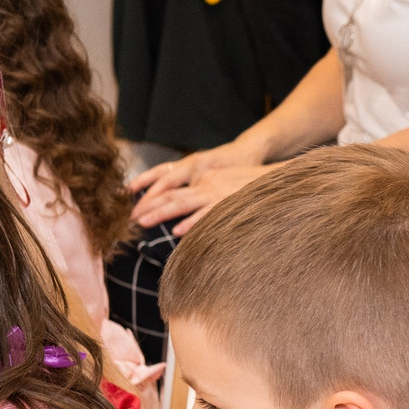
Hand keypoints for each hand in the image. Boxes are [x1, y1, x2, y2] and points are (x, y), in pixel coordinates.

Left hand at [128, 144, 267, 232]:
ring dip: (160, 213)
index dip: (150, 195)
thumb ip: (205, 194)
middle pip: (169, 194)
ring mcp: (215, 192)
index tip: (134, 207)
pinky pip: (206, 215)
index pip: (170, 185)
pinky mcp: (228, 203)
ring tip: (142, 223)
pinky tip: (177, 232)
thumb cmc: (251, 183)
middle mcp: (205, 182)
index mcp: (202, 176)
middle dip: (147, 206)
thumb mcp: (224, 182)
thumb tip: (188, 213)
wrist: (277, 175)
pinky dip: (191, 223)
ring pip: (181, 203)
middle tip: (130, 219)